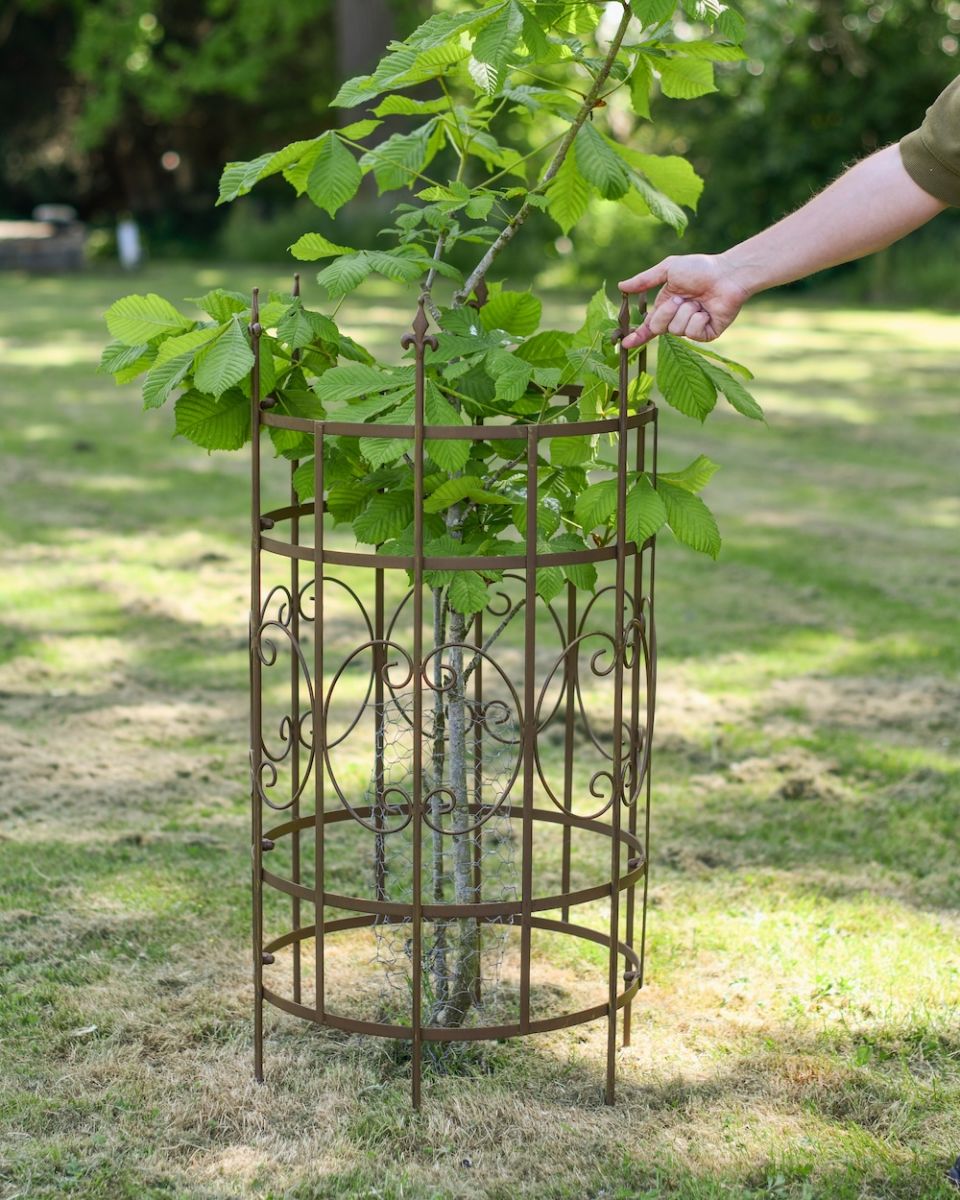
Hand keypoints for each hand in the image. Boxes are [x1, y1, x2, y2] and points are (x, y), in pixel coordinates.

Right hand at [618, 253, 751, 348]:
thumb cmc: (700, 268)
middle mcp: (677, 319)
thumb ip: (645, 280)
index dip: (637, 335)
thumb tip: (621, 285)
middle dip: (666, 312)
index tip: (625, 344)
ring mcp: (692, 328)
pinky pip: (692, 333)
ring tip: (698, 302)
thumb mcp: (668, 269)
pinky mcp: (706, 334)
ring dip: (686, 312)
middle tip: (680, 299)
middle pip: (659, 328)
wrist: (727, 274)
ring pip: (676, 330)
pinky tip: (706, 311)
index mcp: (666, 307)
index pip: (649, 326)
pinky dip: (698, 319)